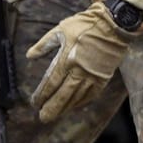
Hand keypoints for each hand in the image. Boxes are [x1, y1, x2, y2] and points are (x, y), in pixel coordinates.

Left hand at [26, 4, 131, 122]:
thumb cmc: (85, 25)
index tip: (35, 102)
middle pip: (63, 95)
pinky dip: (81, 102)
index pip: (51, 82)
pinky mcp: (103, 78)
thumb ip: (44, 45)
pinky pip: (91, 95)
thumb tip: (29, 56)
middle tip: (43, 117)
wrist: (113, 25)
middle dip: (52, 107)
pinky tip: (74, 106)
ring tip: (55, 115)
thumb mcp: (61, 30)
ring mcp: (92, 76)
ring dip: (65, 108)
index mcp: (67, 58)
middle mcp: (79, 70)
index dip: (42, 94)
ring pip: (76, 97)